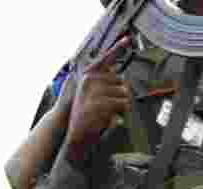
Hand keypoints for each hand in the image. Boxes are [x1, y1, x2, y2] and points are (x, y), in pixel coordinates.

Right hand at [64, 37, 132, 166]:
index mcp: (87, 77)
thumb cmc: (84, 118)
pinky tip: (113, 119)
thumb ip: (102, 85)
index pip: (104, 59)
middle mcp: (89, 81)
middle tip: (115, 107)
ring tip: (112, 114)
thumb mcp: (90, 97)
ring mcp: (94, 92)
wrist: (75, 136)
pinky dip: (122, 113)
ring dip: (123, 105)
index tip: (127, 38)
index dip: (117, 47)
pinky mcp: (99, 105)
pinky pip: (122, 105)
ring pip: (124, 93)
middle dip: (123, 94)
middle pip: (121, 81)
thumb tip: (118, 77)